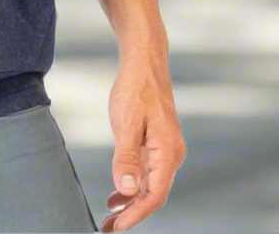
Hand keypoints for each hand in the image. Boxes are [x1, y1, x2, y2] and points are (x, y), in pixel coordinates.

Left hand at [100, 60, 185, 230]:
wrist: (144, 62)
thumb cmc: (136, 88)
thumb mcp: (127, 122)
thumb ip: (127, 158)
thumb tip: (128, 191)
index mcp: (168, 152)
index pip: (155, 196)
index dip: (136, 215)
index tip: (116, 228)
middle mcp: (171, 154)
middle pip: (153, 195)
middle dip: (131, 214)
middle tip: (107, 228)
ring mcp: (165, 149)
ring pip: (150, 185)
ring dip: (131, 202)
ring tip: (110, 217)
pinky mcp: (156, 142)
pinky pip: (147, 172)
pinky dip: (132, 185)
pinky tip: (117, 194)